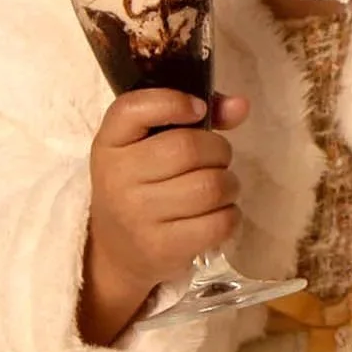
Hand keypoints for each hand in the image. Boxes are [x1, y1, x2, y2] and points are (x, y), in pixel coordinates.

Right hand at [80, 88, 248, 345]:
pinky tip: (218, 213)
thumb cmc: (142, 185)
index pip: (134, 108)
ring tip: (220, 188)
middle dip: (218, 150)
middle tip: (216, 161)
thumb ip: (194, 118)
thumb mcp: (149, 146)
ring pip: (210, 186)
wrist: (117, 250)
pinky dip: (230, 215)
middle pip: (189, 148)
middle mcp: (117, 177)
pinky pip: (219, 222)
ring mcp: (137, 215)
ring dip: (229, 184)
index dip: (174, 101)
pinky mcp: (161, 247)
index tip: (198, 110)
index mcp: (109, 143)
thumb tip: (241, 105)